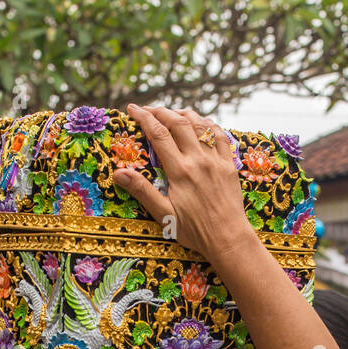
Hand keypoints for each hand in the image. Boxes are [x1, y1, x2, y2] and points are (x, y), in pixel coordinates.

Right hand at [113, 104, 254, 265]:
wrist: (228, 239)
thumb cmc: (195, 232)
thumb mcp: (164, 215)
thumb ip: (142, 191)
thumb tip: (118, 173)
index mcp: (180, 171)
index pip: (158, 134)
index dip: (143, 118)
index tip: (132, 109)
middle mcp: (198, 160)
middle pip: (178, 123)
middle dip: (161, 111)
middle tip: (148, 109)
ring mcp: (216, 161)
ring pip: (200, 125)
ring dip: (184, 114)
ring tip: (172, 112)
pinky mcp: (229, 165)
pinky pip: (220, 136)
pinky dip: (209, 125)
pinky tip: (202, 124)